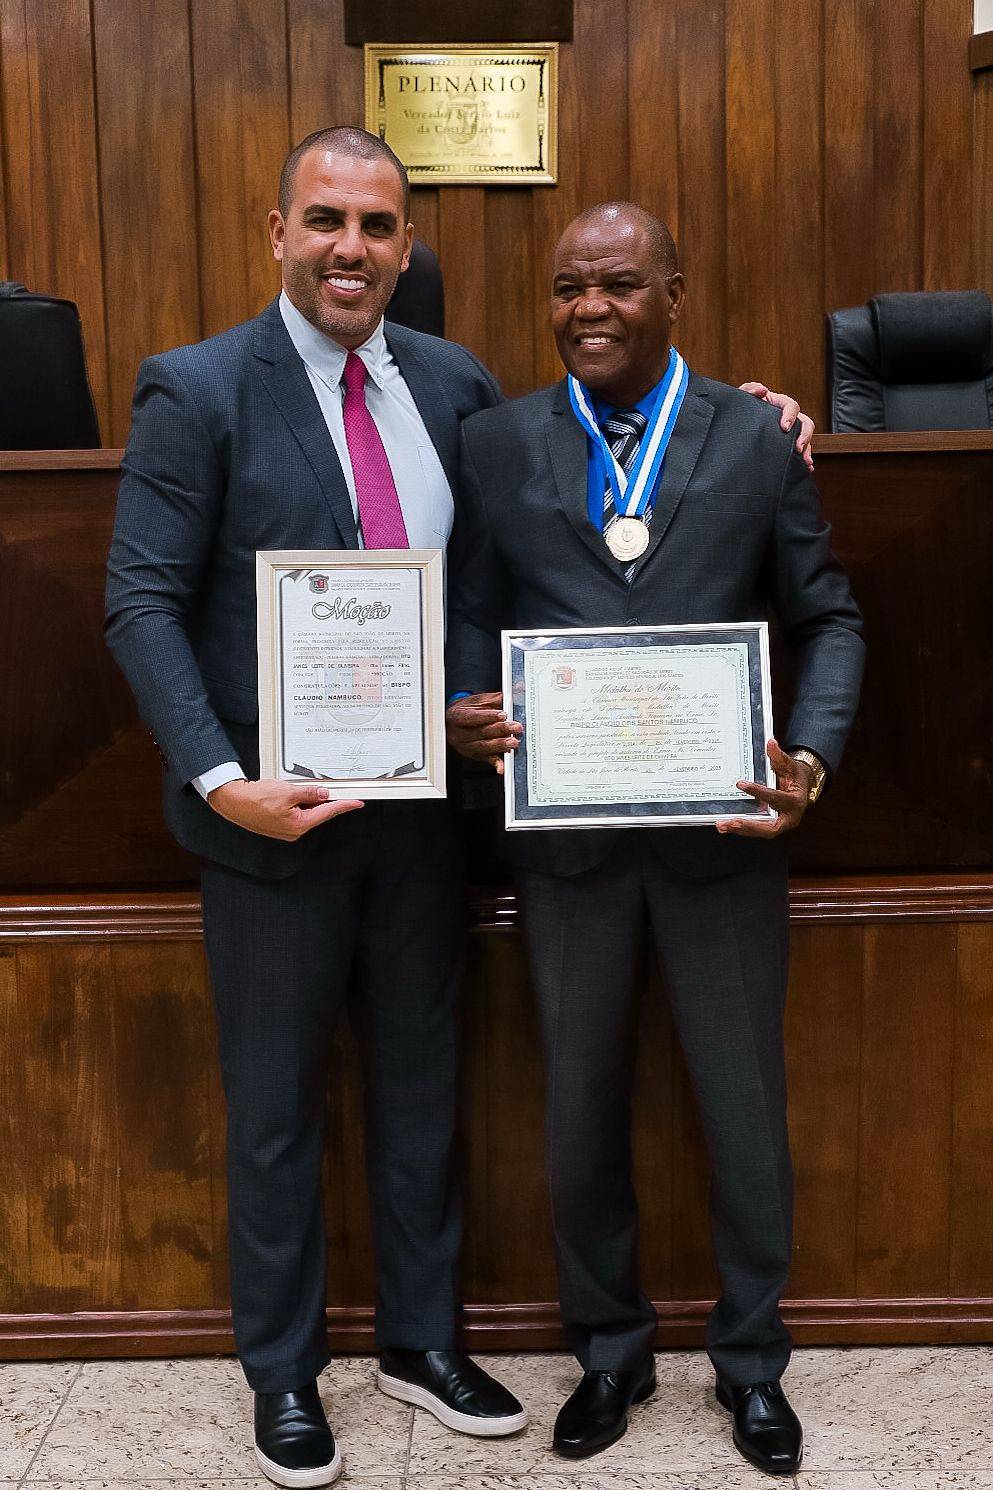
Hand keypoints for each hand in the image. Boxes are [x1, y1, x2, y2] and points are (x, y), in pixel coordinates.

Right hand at [207, 778, 363, 839]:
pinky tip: (293, 793)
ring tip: (301, 788)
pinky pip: (295, 812)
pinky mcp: (277, 824)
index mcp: (299, 825)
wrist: (232, 801)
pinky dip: (298, 803)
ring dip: (309, 800)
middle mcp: (293, 830)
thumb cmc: (254, 799)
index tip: (357, 803)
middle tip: (334, 788)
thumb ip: (309, 793)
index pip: (328, 812)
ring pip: (306, 812)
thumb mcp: (288, 791)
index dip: (344, 805)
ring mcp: (285, 829)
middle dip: (325, 800)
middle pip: (318, 813)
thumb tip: (323, 793)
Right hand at [446, 691, 521, 775]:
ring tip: (513, 742)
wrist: (454, 723)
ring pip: (484, 747)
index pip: (471, 717)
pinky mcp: (474, 755)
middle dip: (500, 730)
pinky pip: (486, 760)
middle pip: (480, 733)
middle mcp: (458, 734)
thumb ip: (492, 699)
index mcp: (456, 717)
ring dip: (500, 745)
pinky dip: (496, 764)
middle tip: (515, 727)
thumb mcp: (476, 701)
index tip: (502, 714)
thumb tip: (509, 694)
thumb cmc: (466, 711)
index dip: (487, 716)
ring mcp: (465, 747)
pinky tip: (502, 766)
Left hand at [715, 738, 811, 837]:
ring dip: (741, 829)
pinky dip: (741, 829)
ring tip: (722, 825)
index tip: (741, 784)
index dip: (758, 791)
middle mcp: (790, 817)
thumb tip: (771, 742)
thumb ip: (779, 756)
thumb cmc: (794, 777)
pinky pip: (756, 830)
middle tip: (731, 821)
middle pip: (770, 827)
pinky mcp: (771, 826)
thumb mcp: (789, 765)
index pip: (776, 798)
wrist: (800, 787)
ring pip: (760, 831)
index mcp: (796, 802)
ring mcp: (780, 824)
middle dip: (749, 824)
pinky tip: (726, 826)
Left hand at [738, 381, 815, 471]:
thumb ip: (750, 390)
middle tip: (798, 448)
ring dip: (807, 450)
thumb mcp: (743, 396)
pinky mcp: (786, 444)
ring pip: (805, 438)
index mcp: (779, 404)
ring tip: (805, 463)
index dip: (791, 416)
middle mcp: (787, 418)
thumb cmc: (741, 408)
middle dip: (804, 436)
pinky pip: (800, 450)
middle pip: (805, 423)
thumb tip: (763, 390)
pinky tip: (805, 468)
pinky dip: (804, 459)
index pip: (791, 406)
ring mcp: (789, 432)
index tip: (784, 428)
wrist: (734, 424)